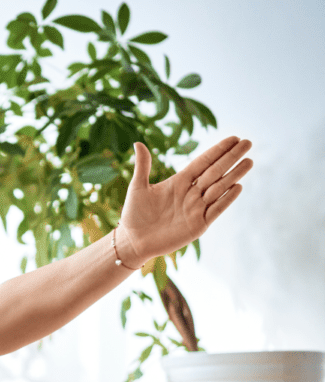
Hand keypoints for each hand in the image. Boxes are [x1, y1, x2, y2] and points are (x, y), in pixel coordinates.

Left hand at [117, 136, 253, 266]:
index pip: (203, 162)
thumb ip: (143, 166)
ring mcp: (196, 209)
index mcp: (179, 182)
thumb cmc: (134, 214)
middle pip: (215, 171)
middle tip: (248, 142)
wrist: (133, 241)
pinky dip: (226, 199)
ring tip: (249, 161)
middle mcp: (191, 193)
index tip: (234, 138)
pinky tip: (237, 186)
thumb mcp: (138, 187)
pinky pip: (215, 210)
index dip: (218, 150)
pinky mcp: (198, 225)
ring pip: (219, 188)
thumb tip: (138, 143)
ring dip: (233, 175)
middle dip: (231, 157)